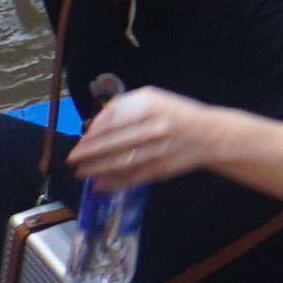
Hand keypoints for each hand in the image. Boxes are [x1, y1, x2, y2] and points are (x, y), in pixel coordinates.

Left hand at [70, 88, 233, 193]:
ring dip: (96, 169)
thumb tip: (94, 126)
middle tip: (72, 159)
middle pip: (113, 143)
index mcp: (152, 107)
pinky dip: (112, 183)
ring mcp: (158, 151)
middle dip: (88, 152)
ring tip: (81, 172)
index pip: (113, 121)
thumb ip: (123, 106)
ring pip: (119, 162)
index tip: (81, 140)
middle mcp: (155, 128)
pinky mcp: (160, 170)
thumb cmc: (176, 113)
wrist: (210, 135)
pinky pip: (131, 178)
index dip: (93, 133)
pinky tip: (99, 184)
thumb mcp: (153, 98)